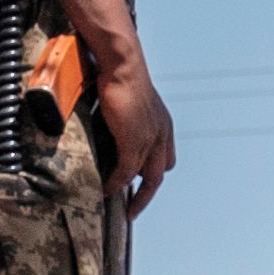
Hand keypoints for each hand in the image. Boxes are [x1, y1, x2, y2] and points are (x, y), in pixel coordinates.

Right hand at [97, 61, 177, 215]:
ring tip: (116, 204)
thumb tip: (111, 121)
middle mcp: (161, 133)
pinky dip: (117, 183)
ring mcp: (150, 138)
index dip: (154, 171)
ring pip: (145, 177)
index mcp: (162, 124)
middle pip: (160, 173)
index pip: (166, 157)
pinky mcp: (134, 140)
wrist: (122, 64)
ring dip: (131, 194)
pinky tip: (107, 191)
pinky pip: (127, 171)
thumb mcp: (129, 99)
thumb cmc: (121, 74)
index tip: (140, 184)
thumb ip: (125, 115)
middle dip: (147, 194)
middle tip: (133, 210)